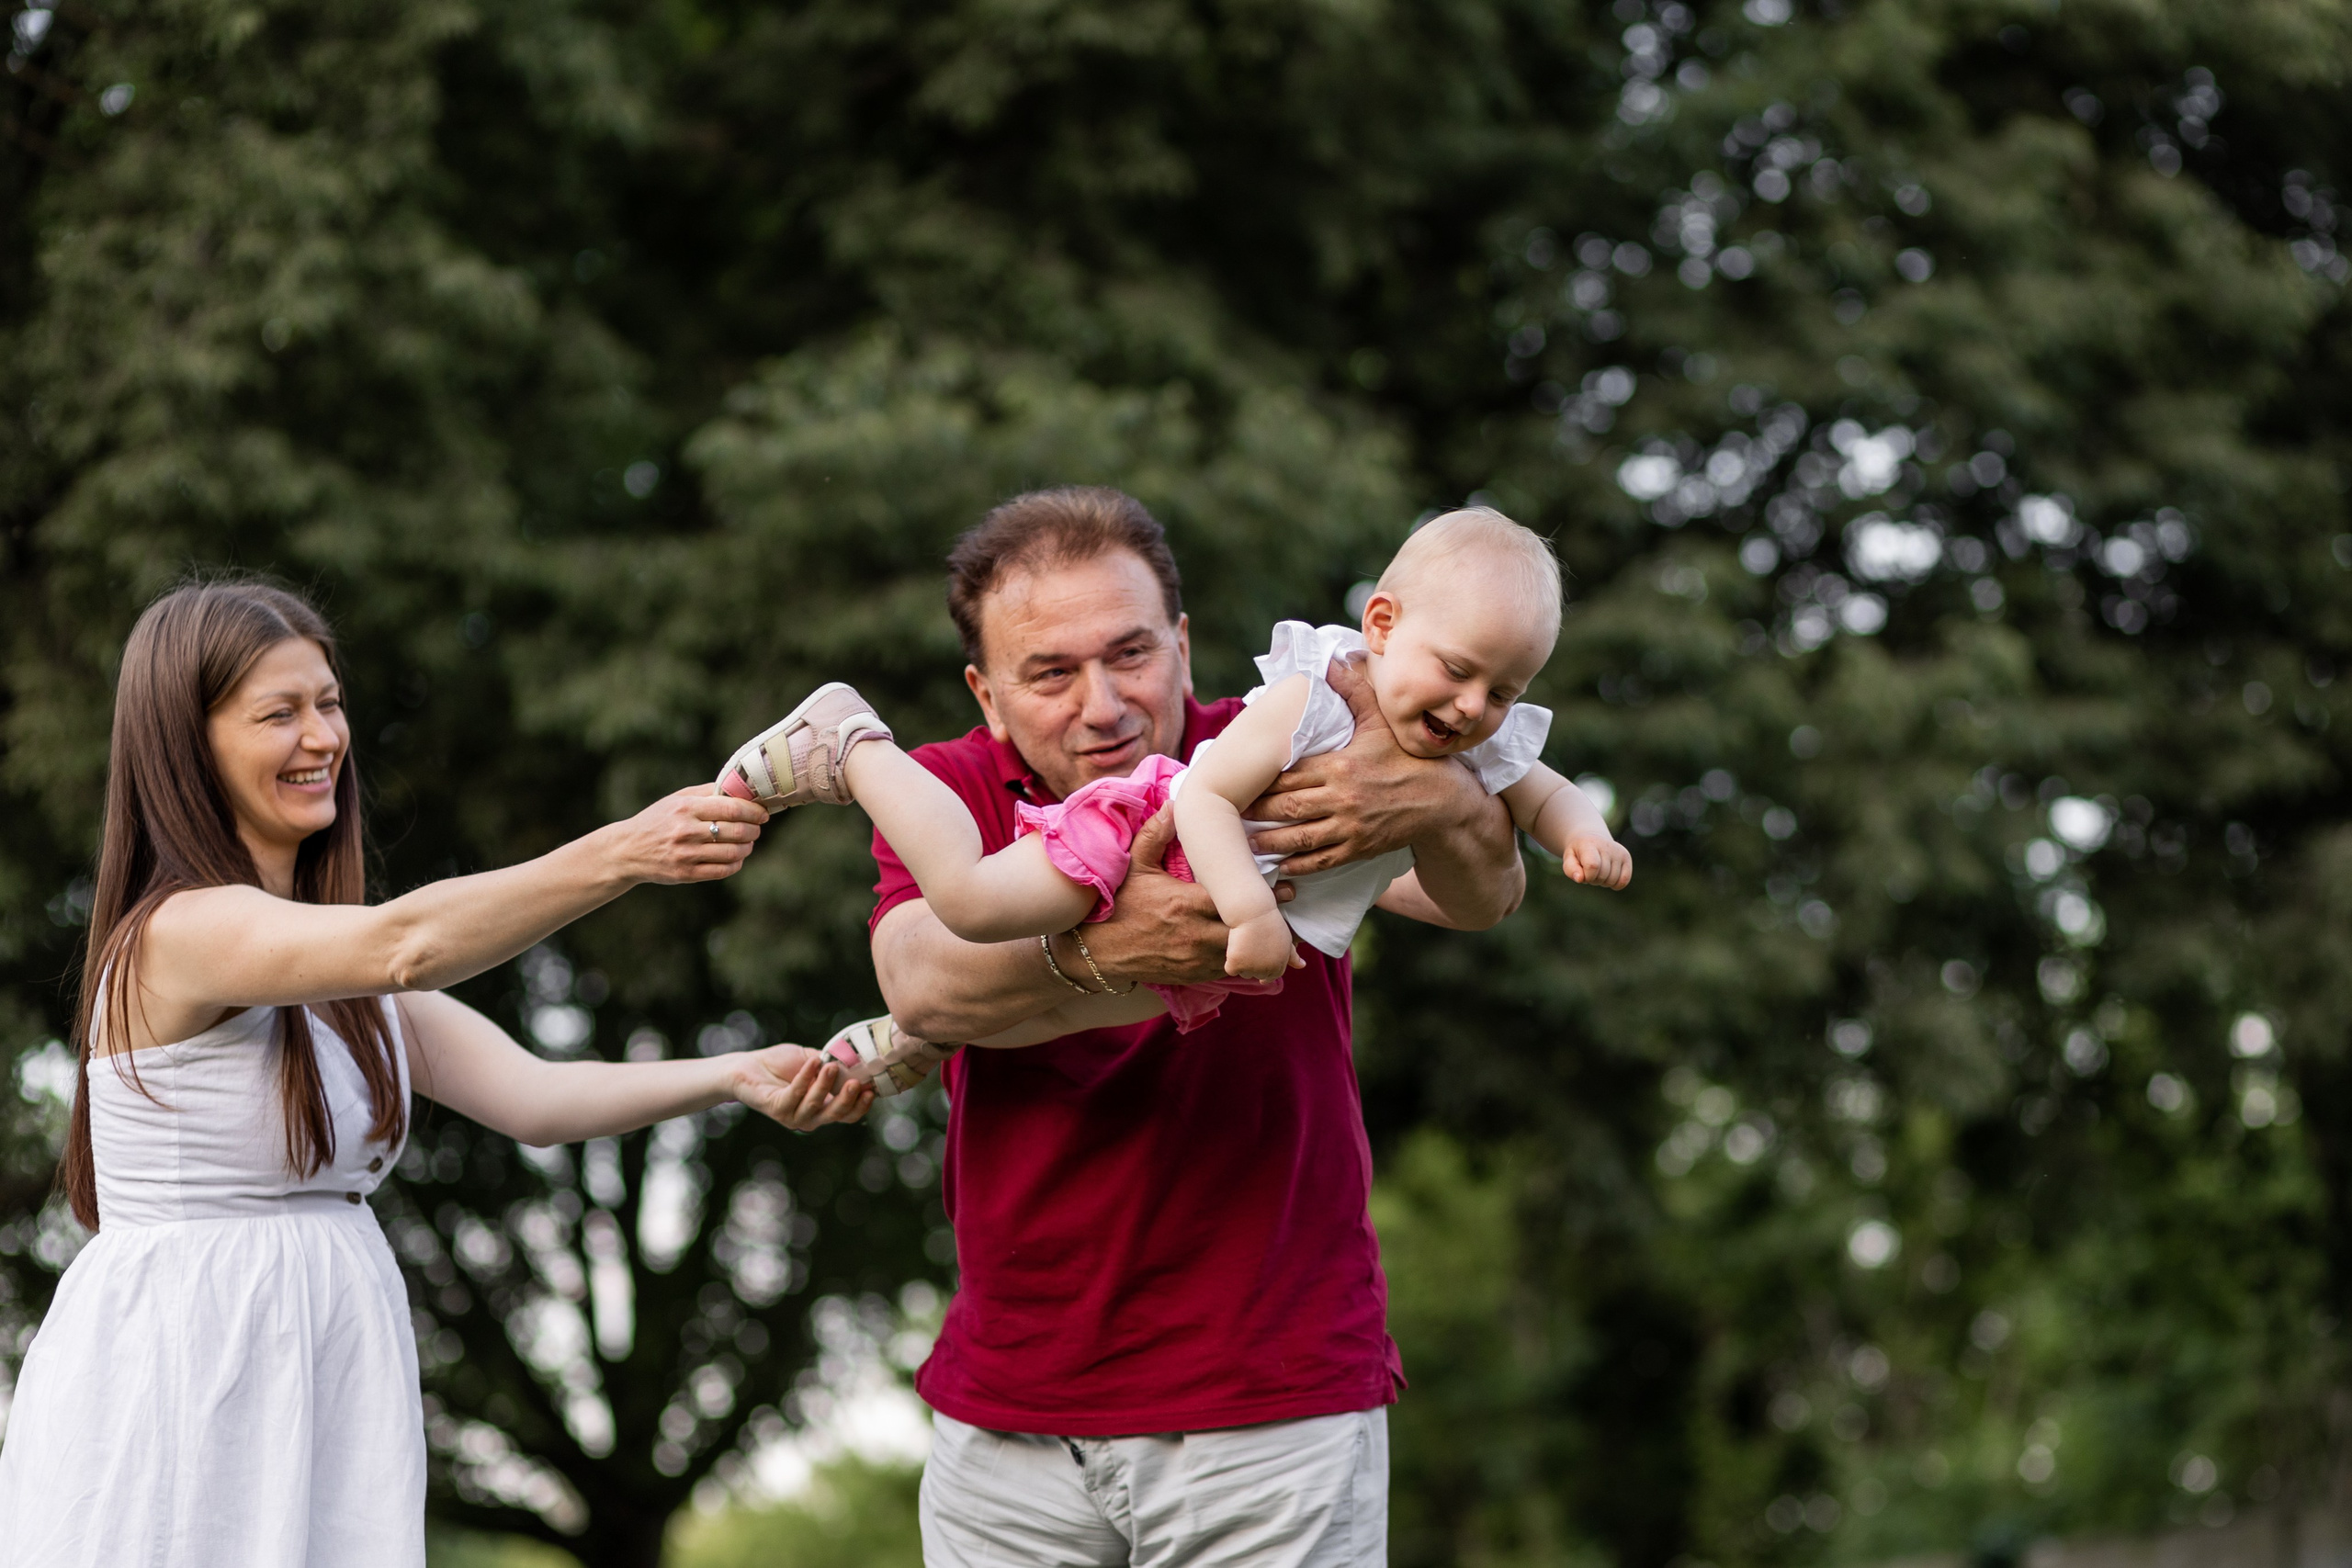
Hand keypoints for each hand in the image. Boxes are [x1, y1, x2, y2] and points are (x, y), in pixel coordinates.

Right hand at [613, 784, 770, 884]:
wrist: (627, 850)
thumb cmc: (657, 820)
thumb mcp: (677, 799)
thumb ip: (707, 792)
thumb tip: (740, 788)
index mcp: (686, 808)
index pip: (732, 808)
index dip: (754, 811)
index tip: (763, 813)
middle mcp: (686, 830)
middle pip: (737, 831)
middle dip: (754, 830)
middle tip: (757, 828)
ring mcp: (686, 854)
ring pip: (733, 852)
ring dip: (747, 848)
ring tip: (748, 843)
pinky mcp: (686, 874)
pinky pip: (722, 871)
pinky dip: (736, 864)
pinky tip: (736, 858)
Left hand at [731, 1045, 873, 1128]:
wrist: (747, 1066)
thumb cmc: (781, 1064)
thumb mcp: (813, 1060)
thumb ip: (833, 1063)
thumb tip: (857, 1059)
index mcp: (822, 1108)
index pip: (847, 1115)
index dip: (861, 1106)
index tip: (872, 1089)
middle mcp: (809, 1117)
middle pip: (835, 1116)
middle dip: (848, 1100)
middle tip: (857, 1082)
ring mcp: (792, 1116)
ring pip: (815, 1106)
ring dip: (825, 1085)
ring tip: (830, 1065)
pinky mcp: (777, 1108)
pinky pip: (795, 1094)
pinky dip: (805, 1077)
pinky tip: (812, 1062)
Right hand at [1068, 805, 1295, 986]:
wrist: (1093, 952)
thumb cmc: (1116, 905)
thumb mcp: (1132, 866)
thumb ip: (1155, 835)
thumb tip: (1174, 805)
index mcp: (1185, 904)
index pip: (1235, 902)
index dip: (1264, 898)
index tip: (1285, 887)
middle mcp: (1195, 935)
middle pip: (1247, 933)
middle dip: (1271, 924)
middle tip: (1291, 910)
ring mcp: (1194, 960)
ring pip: (1243, 956)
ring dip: (1263, 946)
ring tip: (1285, 934)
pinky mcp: (1191, 976)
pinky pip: (1228, 970)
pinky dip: (1245, 961)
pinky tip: (1259, 953)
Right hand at [1223, 908, 1301, 979]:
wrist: (1253, 912)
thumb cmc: (1269, 922)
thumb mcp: (1285, 940)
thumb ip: (1292, 956)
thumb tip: (1302, 966)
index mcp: (1279, 966)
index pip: (1270, 977)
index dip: (1263, 973)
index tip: (1257, 968)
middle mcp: (1266, 970)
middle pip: (1255, 975)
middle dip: (1251, 965)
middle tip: (1249, 947)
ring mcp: (1251, 968)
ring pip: (1243, 972)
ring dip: (1241, 963)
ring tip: (1243, 944)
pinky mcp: (1236, 964)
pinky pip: (1230, 969)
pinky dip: (1230, 961)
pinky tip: (1233, 948)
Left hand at [1243, 651, 1480, 874]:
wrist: (1441, 801)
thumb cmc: (1405, 758)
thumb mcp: (1379, 723)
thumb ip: (1353, 692)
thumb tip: (1334, 661)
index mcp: (1340, 765)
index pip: (1290, 774)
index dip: (1262, 780)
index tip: (1240, 781)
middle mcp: (1342, 797)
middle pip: (1288, 807)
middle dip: (1258, 811)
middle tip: (1232, 811)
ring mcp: (1350, 826)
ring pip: (1300, 837)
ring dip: (1270, 841)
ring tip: (1247, 841)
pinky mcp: (1359, 848)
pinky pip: (1322, 860)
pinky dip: (1298, 865)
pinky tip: (1279, 865)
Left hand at [1563, 833, 1631, 889]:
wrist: (1592, 838)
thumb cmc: (1579, 852)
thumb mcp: (1569, 858)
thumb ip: (1570, 870)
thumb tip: (1580, 879)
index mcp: (1590, 844)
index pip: (1593, 866)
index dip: (1587, 876)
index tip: (1583, 875)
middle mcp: (1607, 846)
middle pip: (1602, 875)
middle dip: (1593, 880)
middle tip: (1589, 872)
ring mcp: (1619, 851)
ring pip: (1613, 880)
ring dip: (1603, 882)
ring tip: (1598, 872)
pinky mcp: (1626, 858)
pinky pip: (1624, 881)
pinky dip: (1615, 885)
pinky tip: (1608, 877)